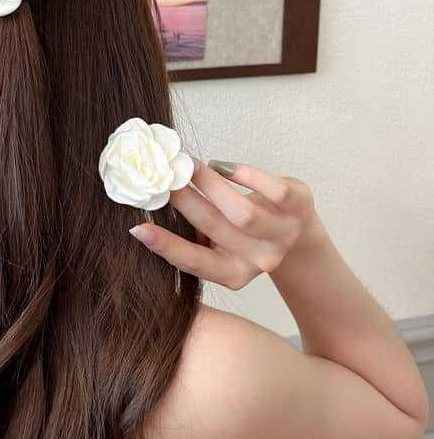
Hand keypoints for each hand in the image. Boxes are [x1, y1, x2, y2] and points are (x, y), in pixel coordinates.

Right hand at [130, 159, 322, 289]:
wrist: (294, 230)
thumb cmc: (242, 232)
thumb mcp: (219, 242)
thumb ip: (191, 231)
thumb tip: (151, 203)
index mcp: (233, 273)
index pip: (194, 262)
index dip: (165, 246)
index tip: (138, 228)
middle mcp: (259, 260)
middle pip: (215, 228)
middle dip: (184, 199)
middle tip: (162, 176)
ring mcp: (282, 234)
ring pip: (243, 213)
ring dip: (210, 184)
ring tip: (189, 165)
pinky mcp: (299, 206)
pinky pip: (272, 190)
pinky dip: (245, 175)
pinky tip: (223, 165)